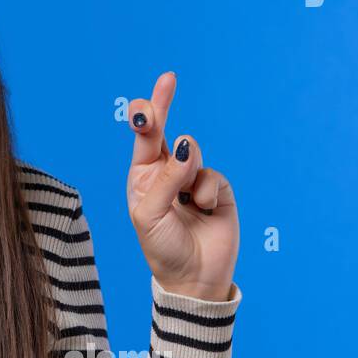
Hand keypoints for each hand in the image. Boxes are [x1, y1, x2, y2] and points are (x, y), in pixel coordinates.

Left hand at [125, 71, 238, 301]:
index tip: (144, 102)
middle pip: (165, 131)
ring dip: (187, 172)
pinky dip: (206, 192)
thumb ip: (165, 180)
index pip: (142, 138)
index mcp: (141, 176)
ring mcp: (192, 178)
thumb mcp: (150, 215)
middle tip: (167, 80)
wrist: (194, 277)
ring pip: (193, 152)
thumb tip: (187, 147)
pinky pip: (212, 175)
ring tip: (186, 201)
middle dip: (164, 104)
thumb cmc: (162, 247)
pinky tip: (203, 210)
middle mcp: (165, 172)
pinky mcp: (217, 188)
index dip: (144, 115)